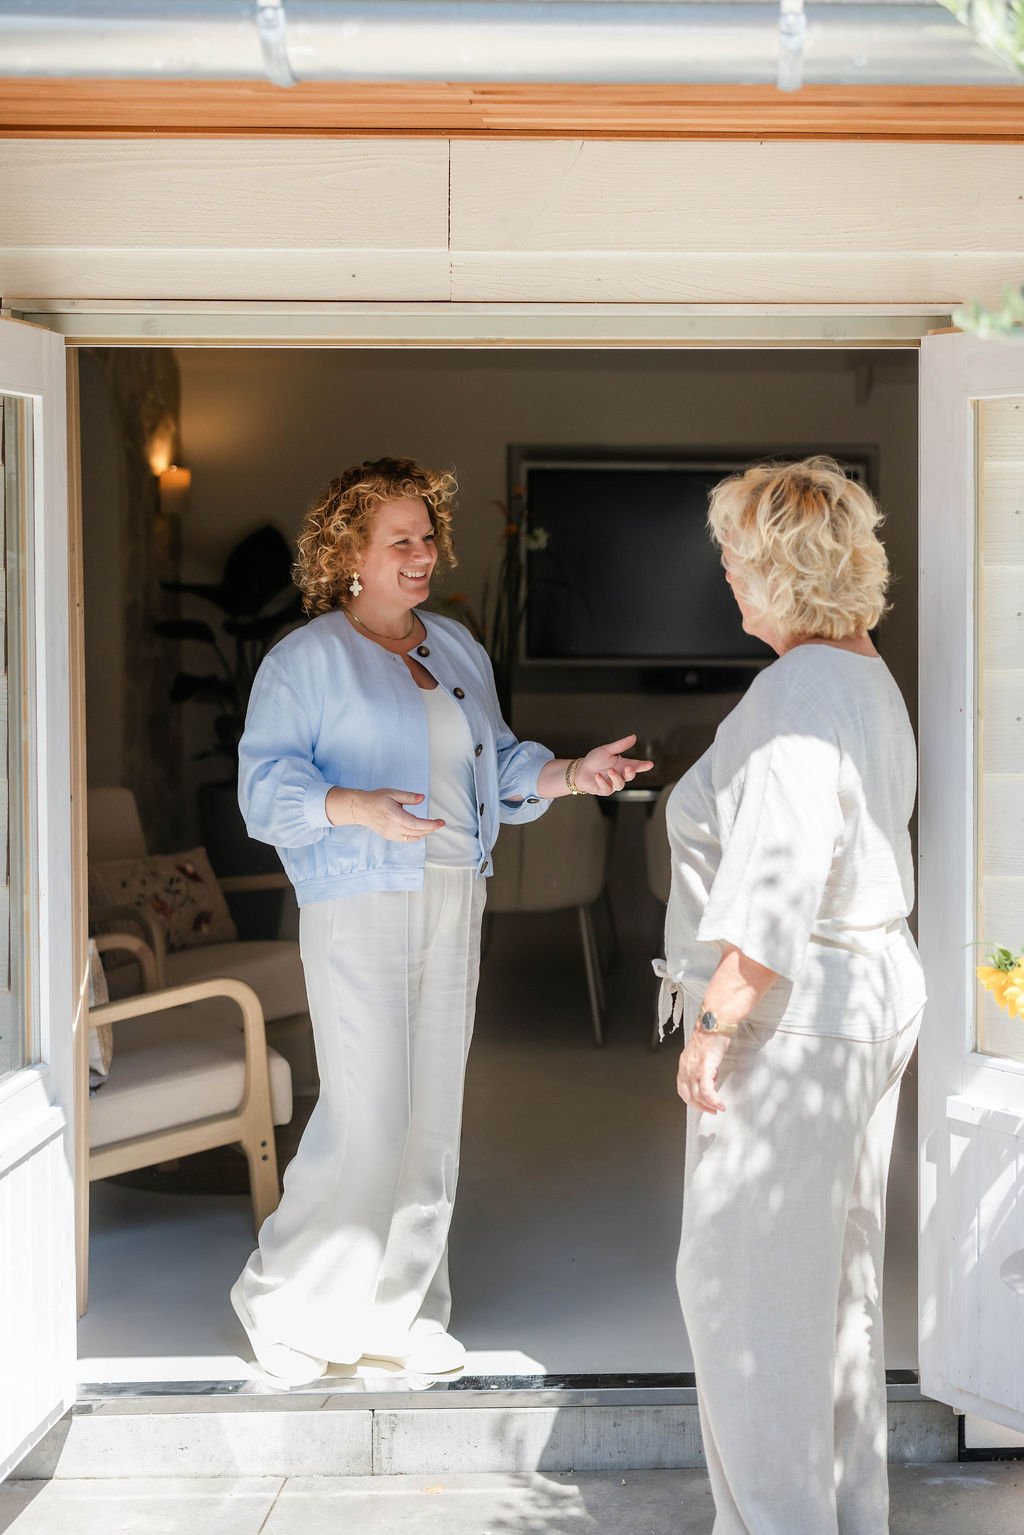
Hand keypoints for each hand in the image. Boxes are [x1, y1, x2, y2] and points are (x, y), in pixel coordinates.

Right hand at [326, 787, 444, 841]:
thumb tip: (422, 798)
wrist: (361, 808)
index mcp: (395, 816)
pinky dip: (416, 836)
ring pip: (412, 837)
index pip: (416, 824)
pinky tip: (422, 831)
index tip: (440, 823)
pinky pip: (406, 839)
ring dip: (425, 833)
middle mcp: (393, 827)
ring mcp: (391, 834)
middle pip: (417, 832)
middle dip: (431, 829)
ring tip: (433, 827)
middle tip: (441, 823)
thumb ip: (409, 797)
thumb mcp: (393, 793)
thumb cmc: (377, 799)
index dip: (430, 825)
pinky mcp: (390, 836)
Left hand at [575, 734, 653, 795]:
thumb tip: (633, 737)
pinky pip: (606, 788)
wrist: (580, 770)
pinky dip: (602, 782)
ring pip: (620, 784)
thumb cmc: (595, 760)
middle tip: (629, 767)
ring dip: (616, 777)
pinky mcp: (603, 790)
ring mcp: (612, 783)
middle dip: (631, 773)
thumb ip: (621, 745)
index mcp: (622, 765)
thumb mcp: (607, 750)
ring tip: (610, 770)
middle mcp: (619, 775)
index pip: (636, 765)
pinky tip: (597, 775)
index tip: (650, 764)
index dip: (643, 765)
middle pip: (630, 776)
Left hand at [676, 1029, 730, 1113]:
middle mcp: (686, 1067)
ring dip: (708, 1105)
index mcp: (684, 1064)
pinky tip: (719, 1104)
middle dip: (700, 1106)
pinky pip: (706, 1090)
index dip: (691, 1100)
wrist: (715, 1022)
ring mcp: (694, 1067)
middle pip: (688, 1095)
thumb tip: (710, 1079)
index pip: (682, 1088)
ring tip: (717, 1108)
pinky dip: (713, 1100)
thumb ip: (703, 1067)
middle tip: (710, 1110)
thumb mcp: (703, 1054)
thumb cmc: (711, 1035)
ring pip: (697, 1095)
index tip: (701, 1105)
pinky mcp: (705, 1067)